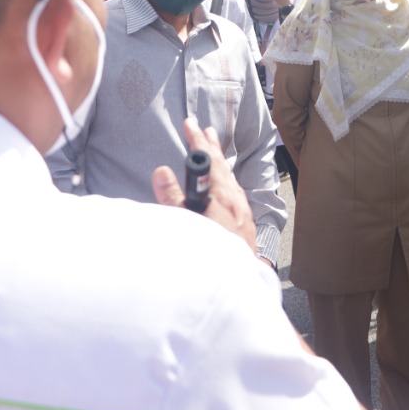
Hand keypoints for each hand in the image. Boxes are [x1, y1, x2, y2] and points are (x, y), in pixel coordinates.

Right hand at [152, 117, 257, 253]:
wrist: (239, 285)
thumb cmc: (210, 257)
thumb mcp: (185, 226)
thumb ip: (173, 199)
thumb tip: (162, 171)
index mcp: (221, 198)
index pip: (208, 161)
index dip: (197, 141)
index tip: (189, 125)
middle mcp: (236, 202)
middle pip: (222, 167)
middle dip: (211, 146)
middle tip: (203, 128)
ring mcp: (243, 214)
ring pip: (232, 180)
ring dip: (221, 162)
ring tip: (215, 150)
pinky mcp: (246, 226)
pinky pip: (237, 194)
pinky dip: (229, 182)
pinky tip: (228, 186)